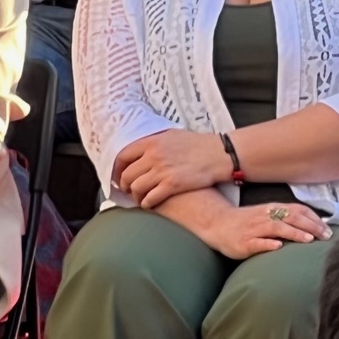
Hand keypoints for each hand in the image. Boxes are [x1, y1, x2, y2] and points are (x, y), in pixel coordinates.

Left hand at [113, 129, 230, 207]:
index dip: (117, 168)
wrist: (221, 154)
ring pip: (136, 188)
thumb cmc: (201, 145)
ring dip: (135, 196)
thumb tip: (141, 150)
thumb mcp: (175, 135)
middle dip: (125, 185)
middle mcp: (154, 155)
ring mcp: (162, 171)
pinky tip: (150, 203)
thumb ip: (156, 142)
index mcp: (153, 142)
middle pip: (127, 175)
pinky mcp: (171, 185)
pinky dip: (146, 203)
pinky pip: (149, 198)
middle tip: (128, 190)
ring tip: (140, 197)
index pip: (123, 156)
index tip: (118, 175)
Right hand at [195, 202, 329, 260]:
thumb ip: (286, 217)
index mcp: (274, 209)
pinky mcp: (243, 242)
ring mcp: (254, 229)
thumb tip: (313, 223)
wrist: (218, 224)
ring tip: (308, 239)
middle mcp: (266, 217)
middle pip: (292, 218)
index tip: (328, 228)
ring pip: (276, 228)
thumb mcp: (268, 214)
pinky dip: (268, 244)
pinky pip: (257, 242)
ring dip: (294, 233)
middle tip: (326, 236)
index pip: (298, 210)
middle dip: (311, 226)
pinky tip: (278, 247)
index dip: (314, 218)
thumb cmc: (248, 221)